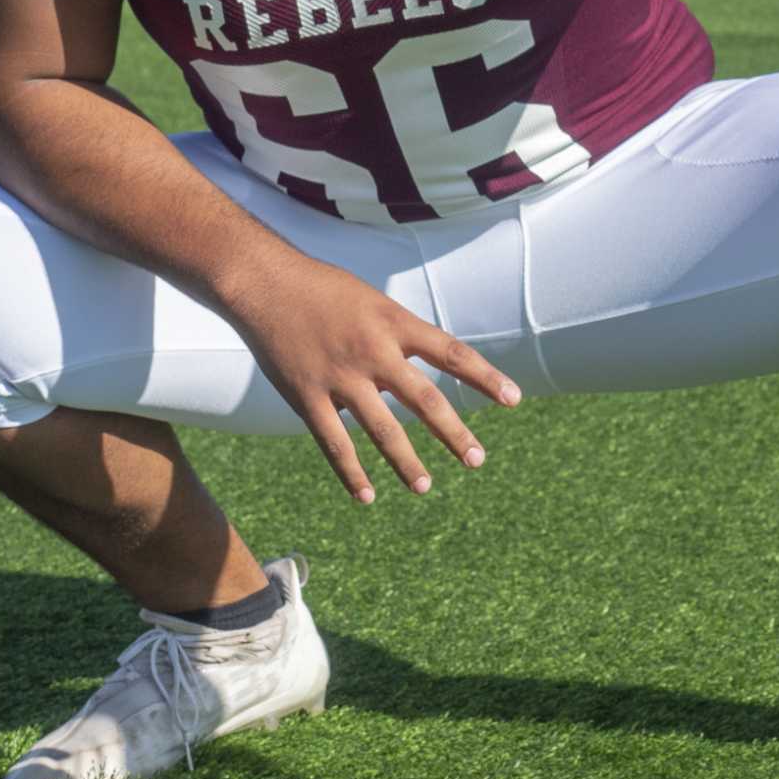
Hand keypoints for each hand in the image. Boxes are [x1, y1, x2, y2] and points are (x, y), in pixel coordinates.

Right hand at [222, 253, 522, 502]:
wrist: (266, 282)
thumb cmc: (324, 288)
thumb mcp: (374, 301)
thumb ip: (401, 333)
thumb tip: (431, 360)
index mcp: (395, 323)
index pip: (452, 353)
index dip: (485, 377)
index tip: (513, 399)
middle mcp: (374, 352)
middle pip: (425, 400)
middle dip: (454, 433)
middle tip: (478, 459)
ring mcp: (340, 377)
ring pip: (382, 430)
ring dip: (407, 463)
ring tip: (426, 487)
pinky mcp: (307, 397)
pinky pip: (335, 443)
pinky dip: (352, 473)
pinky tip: (368, 496)